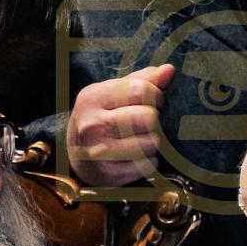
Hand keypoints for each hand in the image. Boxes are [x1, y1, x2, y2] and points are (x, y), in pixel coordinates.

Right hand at [67, 63, 174, 186]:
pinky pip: (147, 166)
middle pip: (148, 118)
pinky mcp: (109, 175)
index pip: (141, 90)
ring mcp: (98, 153)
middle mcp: (92, 125)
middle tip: (146, 123)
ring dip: (153, 142)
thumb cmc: (102, 116)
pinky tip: (136, 157)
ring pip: (151, 144)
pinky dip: (148, 161)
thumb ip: (143, 79)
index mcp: (93, 98)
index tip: (153, 101)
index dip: (156, 95)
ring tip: (140, 139)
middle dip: (154, 120)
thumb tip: (169, 70)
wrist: (76, 155)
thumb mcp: (114, 93)